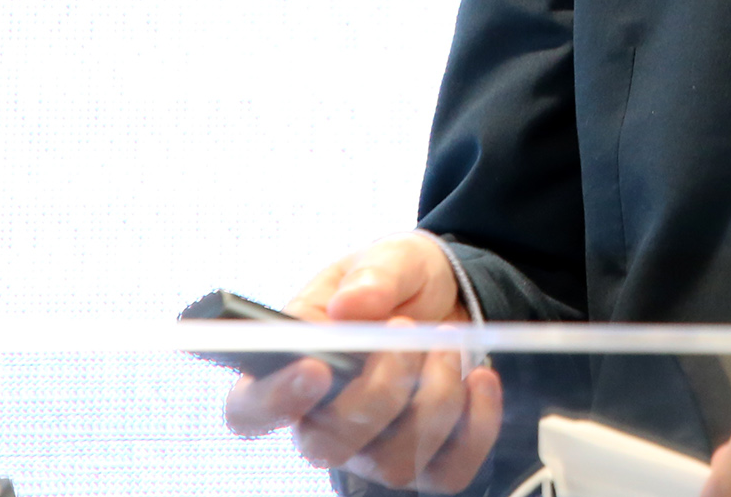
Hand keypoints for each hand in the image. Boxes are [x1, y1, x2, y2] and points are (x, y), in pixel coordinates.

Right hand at [221, 232, 502, 491]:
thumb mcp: (389, 257)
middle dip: (379, 390)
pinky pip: (448, 473)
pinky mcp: (428, 458)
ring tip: (446, 339)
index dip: (274, 401)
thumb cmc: (398, 279)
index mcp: (292, 368)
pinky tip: (480, 377)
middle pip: (327, 448)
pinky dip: (476, 426)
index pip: (250, 410)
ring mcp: (375, 449)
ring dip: (433, 397)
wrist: (450, 291)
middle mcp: (324, 421)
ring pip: (394, 463)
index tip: (317, 368)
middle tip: (406, 330)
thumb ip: (374, 275)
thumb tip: (351, 306)